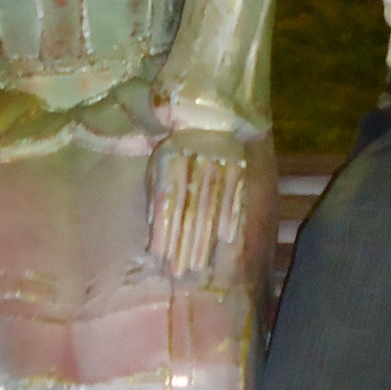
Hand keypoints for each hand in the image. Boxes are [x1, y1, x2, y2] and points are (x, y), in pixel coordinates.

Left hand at [146, 128, 246, 278]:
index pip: (167, 201)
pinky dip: (231, 217)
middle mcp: (195, 164)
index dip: (163, 230)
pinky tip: (226, 239)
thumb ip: (156, 190)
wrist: (212, 117)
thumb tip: (152, 223)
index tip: (159, 257)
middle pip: (188, 210)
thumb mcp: (160, 161)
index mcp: (171, 161)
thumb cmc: (179, 147)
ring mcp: (219, 165)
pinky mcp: (238, 168)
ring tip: (199, 265)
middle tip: (179, 272)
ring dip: (205, 238)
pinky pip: (234, 196)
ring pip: (210, 207)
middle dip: (183, 244)